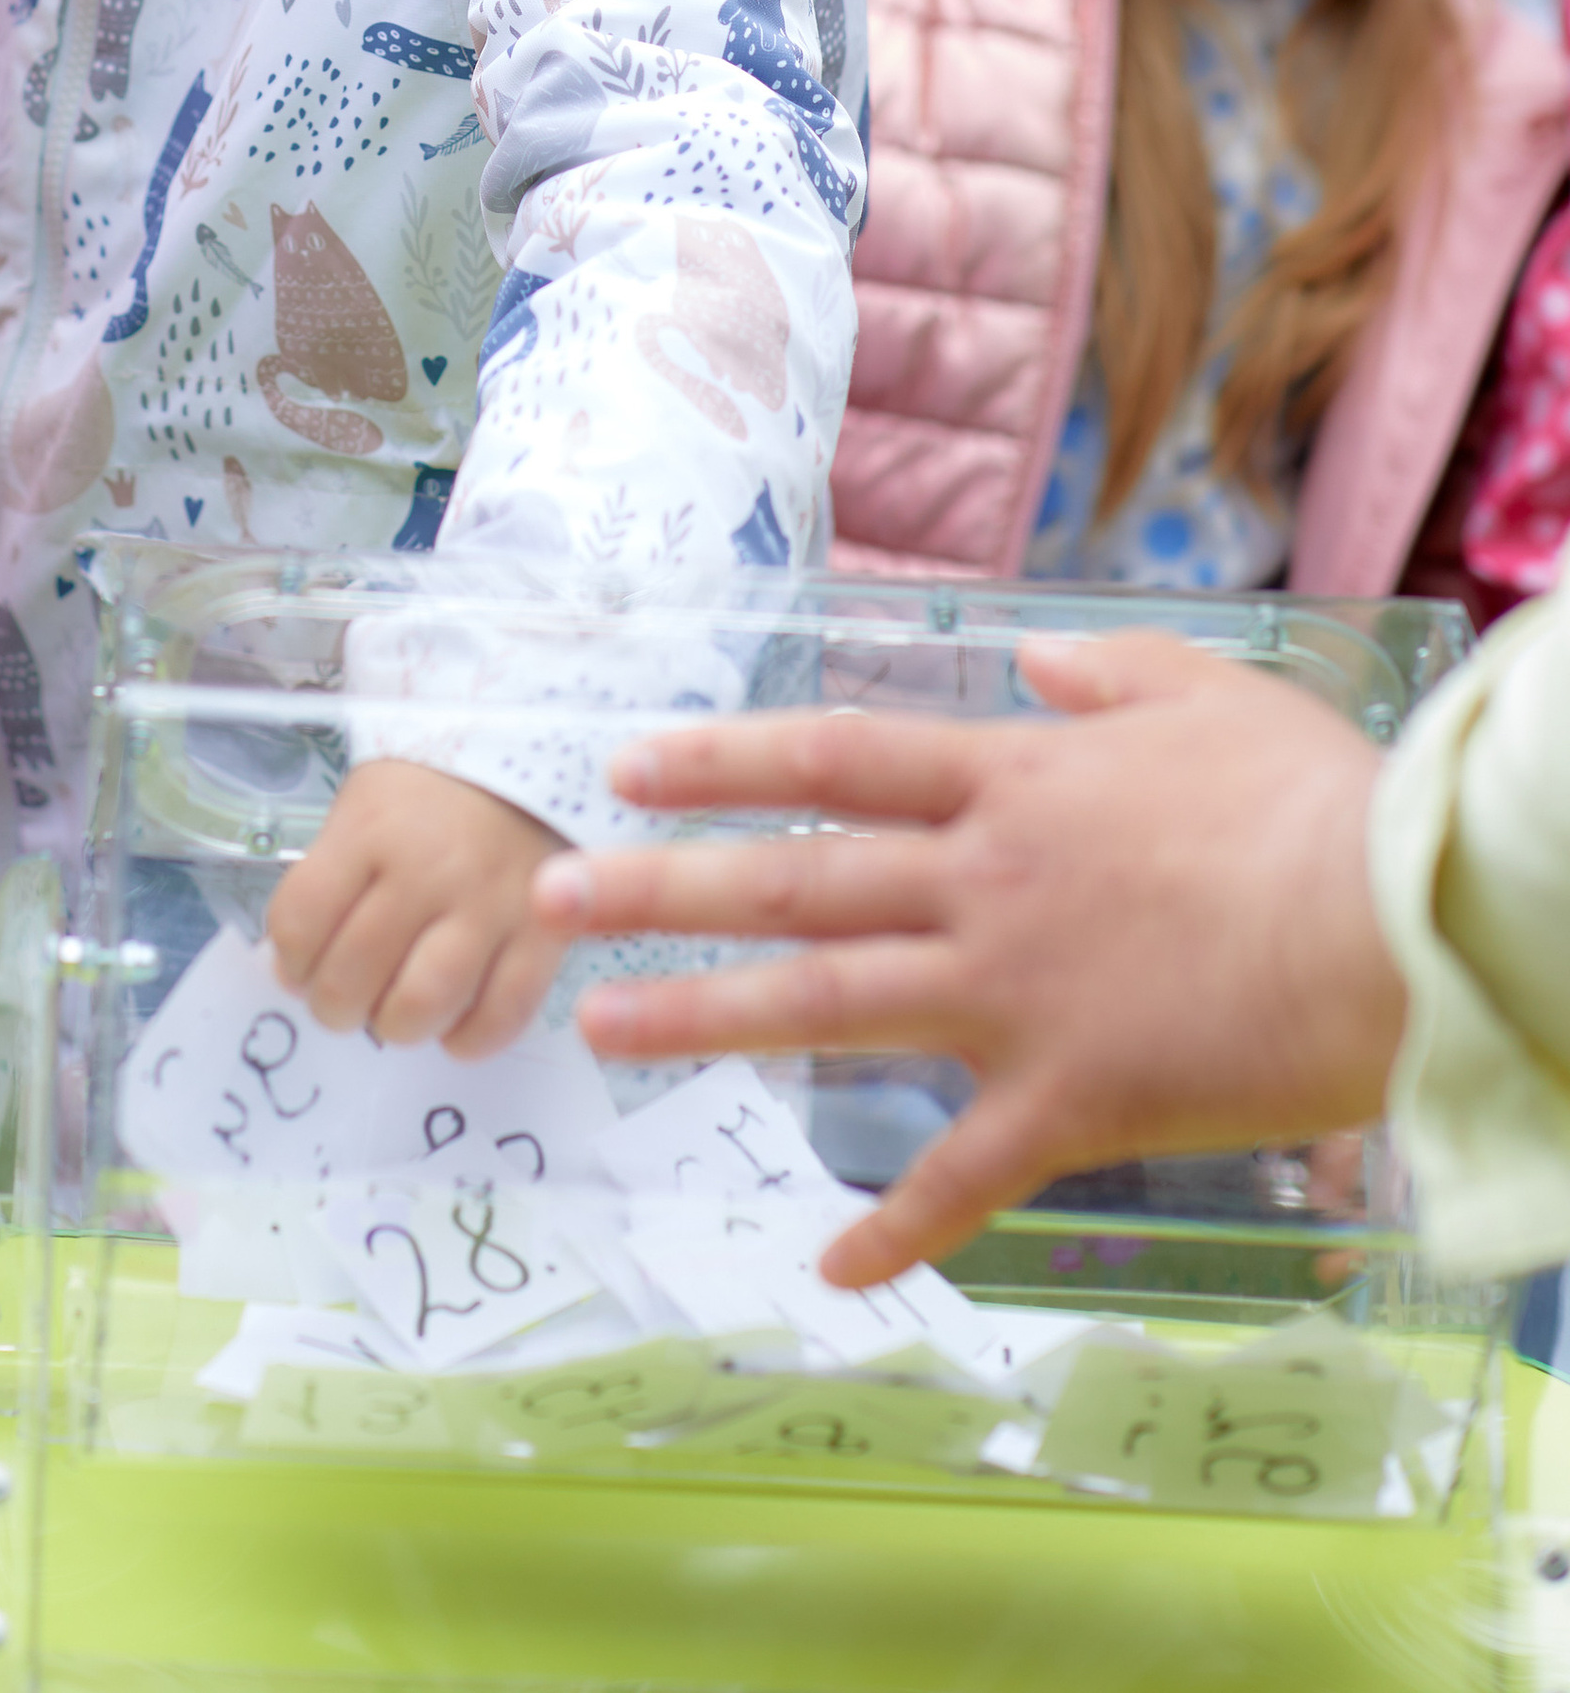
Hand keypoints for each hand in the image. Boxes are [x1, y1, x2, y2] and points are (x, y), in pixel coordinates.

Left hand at [268, 763, 562, 1051]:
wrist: (532, 757)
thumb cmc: (431, 794)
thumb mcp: (364, 807)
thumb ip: (327, 880)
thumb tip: (295, 972)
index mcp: (371, 829)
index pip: (300, 921)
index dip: (289, 962)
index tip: (299, 968)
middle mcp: (427, 869)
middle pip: (352, 976)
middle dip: (334, 1007)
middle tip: (344, 1001)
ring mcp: (488, 905)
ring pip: (422, 1003)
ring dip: (395, 1025)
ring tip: (396, 1012)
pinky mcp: (542, 935)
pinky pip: (501, 1015)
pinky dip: (468, 1038)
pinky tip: (452, 1025)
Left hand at [532, 632, 1404, 1285]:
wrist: (1387, 921)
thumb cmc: (1313, 801)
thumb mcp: (1205, 689)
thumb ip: (1104, 676)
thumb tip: (1024, 671)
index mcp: (1011, 785)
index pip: (833, 761)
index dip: (724, 760)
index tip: (627, 766)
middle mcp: (982, 884)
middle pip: (792, 883)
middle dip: (659, 890)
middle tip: (549, 898)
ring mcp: (1012, 996)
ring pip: (828, 1009)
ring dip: (708, 1020)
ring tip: (603, 1031)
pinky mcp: (1067, 1102)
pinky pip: (963, 1177)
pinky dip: (896, 1226)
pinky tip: (829, 1264)